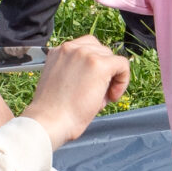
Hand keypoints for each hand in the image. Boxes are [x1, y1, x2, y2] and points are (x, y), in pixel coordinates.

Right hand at [24, 35, 131, 151]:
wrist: (49, 122)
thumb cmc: (53, 111)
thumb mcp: (60, 81)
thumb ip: (75, 71)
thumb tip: (97, 74)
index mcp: (58, 51)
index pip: (86, 48)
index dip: (93, 67)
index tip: (89, 86)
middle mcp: (70, 48)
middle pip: (101, 51)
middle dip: (103, 72)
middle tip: (96, 95)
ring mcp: (85, 54)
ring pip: (112, 58)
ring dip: (111, 78)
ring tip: (101, 98)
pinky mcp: (99, 64)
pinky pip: (123, 65)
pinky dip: (122, 81)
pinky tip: (112, 97)